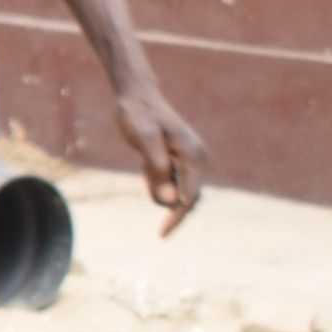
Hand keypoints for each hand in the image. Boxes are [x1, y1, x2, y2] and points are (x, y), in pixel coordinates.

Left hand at [112, 77, 206, 230]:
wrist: (135, 96)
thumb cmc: (137, 114)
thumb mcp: (143, 138)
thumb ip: (157, 167)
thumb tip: (170, 200)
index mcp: (194, 155)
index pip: (190, 197)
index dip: (177, 217)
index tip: (162, 234)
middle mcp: (197, 159)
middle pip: (189, 199)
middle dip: (170, 208)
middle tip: (154, 221)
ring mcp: (188, 160)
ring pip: (176, 192)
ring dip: (157, 187)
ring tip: (143, 162)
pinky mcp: (177, 161)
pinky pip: (168, 183)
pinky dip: (154, 180)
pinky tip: (144, 161)